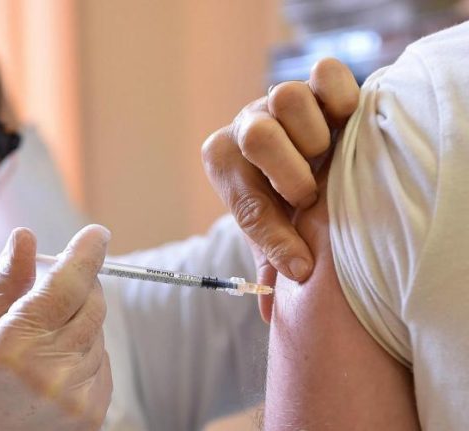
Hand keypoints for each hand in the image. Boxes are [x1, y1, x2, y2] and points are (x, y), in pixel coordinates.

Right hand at [0, 225, 111, 430]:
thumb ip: (4, 283)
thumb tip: (26, 238)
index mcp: (14, 348)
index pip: (67, 285)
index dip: (86, 253)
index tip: (97, 235)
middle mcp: (52, 374)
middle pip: (92, 304)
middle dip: (77, 285)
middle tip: (46, 290)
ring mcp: (76, 399)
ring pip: (98, 332)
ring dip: (77, 322)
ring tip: (38, 341)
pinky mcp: (91, 415)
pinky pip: (102, 362)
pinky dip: (83, 352)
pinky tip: (51, 364)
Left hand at [201, 58, 359, 320]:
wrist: (311, 154)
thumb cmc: (287, 198)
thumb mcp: (276, 228)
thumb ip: (272, 260)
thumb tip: (268, 311)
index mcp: (224, 161)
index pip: (245, 203)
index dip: (277, 240)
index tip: (303, 268)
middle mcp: (246, 124)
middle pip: (257, 136)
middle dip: (291, 175)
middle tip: (310, 195)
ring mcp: (279, 98)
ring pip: (287, 99)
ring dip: (315, 139)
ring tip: (327, 159)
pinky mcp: (317, 79)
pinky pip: (326, 74)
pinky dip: (341, 99)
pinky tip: (347, 125)